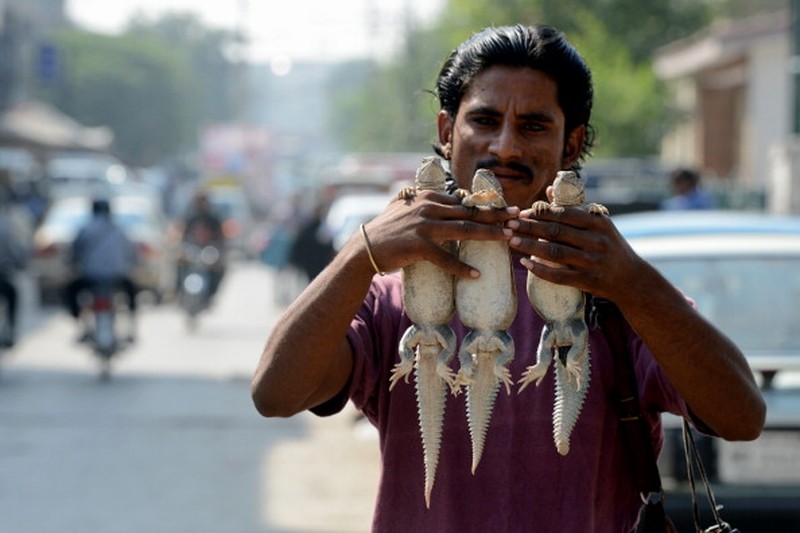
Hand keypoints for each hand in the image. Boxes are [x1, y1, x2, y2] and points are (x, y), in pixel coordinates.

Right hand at [360, 190, 518, 277]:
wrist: (365, 247)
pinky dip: (461, 268)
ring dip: (489, 235)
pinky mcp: (418, 246)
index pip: (465, 202)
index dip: (488, 207)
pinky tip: (476, 274)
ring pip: (464, 230)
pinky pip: (445, 258)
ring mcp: (424, 226)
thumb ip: (423, 200)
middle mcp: (428, 208)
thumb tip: (442, 198)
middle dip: (497, 216)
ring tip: (508, 239)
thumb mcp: (404, 206)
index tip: (507, 210)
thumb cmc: (386, 229)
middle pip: (470, 212)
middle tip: (518, 218)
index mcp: (429, 197)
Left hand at [506, 205, 640, 300]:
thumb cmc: (609, 247)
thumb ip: (574, 208)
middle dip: (530, 227)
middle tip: (509, 224)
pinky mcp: (588, 281)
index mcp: (598, 223)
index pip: (564, 214)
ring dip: (530, 246)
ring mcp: (592, 262)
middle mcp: (596, 241)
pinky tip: (525, 263)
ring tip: (512, 240)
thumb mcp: (598, 225)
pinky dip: (540, 269)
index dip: (540, 213)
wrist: (632, 279)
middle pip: (556, 232)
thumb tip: (549, 190)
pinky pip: (559, 275)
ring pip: (555, 252)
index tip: (521, 213)